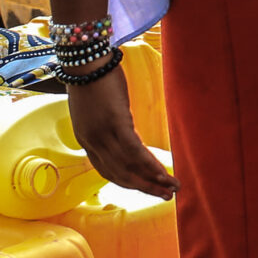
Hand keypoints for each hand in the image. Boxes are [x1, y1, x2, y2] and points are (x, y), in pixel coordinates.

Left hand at [67, 67, 175, 198]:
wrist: (86, 60)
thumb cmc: (92, 77)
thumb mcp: (95, 108)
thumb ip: (106, 124)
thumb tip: (124, 129)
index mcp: (86, 139)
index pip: (108, 170)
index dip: (129, 182)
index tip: (146, 187)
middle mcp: (93, 142)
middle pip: (120, 174)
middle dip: (144, 188)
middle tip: (165, 196)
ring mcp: (103, 134)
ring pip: (129, 167)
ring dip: (152, 181)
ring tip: (172, 188)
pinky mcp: (116, 123)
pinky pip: (135, 152)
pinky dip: (151, 165)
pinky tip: (164, 172)